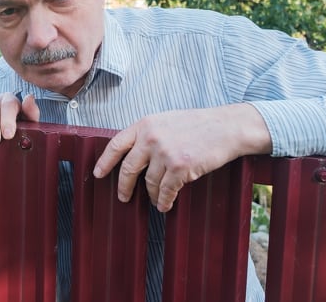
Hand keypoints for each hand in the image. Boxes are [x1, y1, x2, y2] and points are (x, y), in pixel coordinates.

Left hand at [92, 104, 270, 211]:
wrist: (227, 127)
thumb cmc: (198, 125)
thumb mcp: (166, 121)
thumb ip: (148, 134)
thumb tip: (132, 155)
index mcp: (145, 124)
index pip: (116, 145)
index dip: (105, 161)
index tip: (98, 174)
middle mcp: (151, 138)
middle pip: (128, 168)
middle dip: (124, 186)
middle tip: (124, 197)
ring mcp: (165, 153)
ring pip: (150, 183)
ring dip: (152, 195)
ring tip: (157, 200)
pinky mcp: (180, 167)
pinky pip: (166, 191)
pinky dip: (165, 201)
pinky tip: (165, 205)